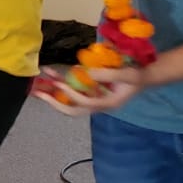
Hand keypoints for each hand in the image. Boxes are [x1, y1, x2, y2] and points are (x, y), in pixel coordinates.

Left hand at [31, 64, 145, 114]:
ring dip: (53, 91)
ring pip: (69, 100)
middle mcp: (98, 104)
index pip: (86, 103)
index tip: (59, 84)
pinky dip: (60, 81)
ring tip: (38, 81)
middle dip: (53, 102)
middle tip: (37, 93)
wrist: (144, 76)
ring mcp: (93, 98)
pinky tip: (50, 72)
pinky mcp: (90, 90)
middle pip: (72, 109)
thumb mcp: (127, 74)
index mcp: (108, 104)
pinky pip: (72, 89)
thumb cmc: (138, 76)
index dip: (72, 94)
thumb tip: (86, 73)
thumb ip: (108, 75)